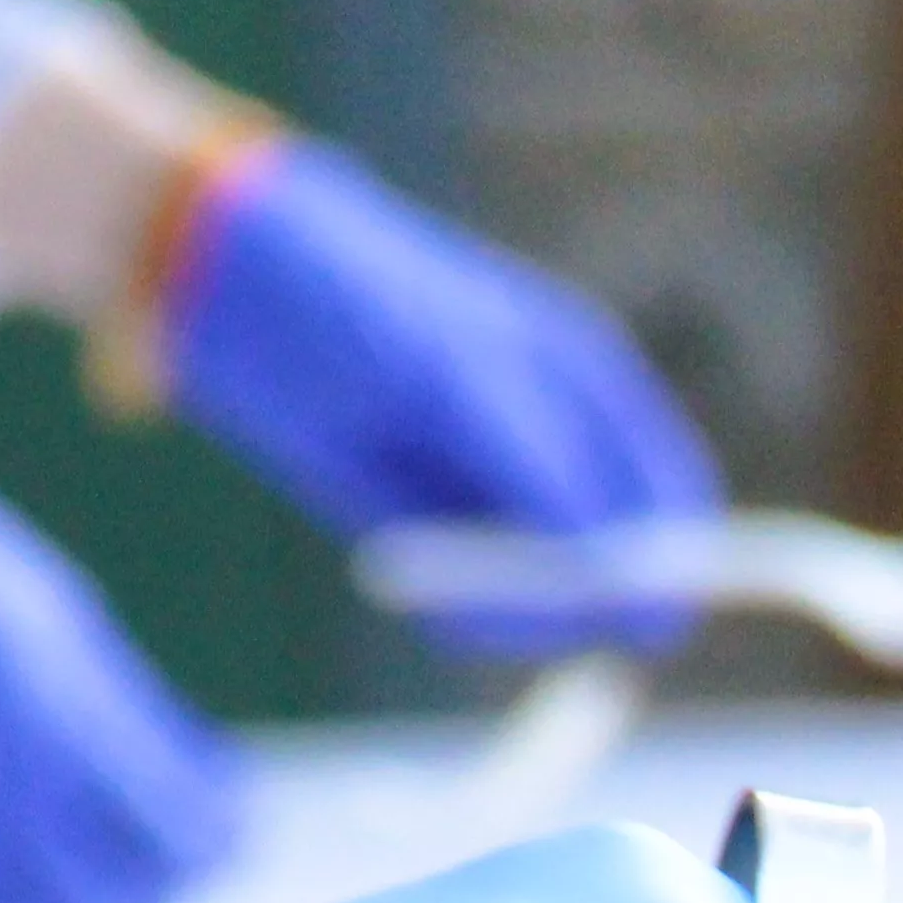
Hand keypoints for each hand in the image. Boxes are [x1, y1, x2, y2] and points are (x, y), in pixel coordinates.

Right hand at [0, 415, 235, 902]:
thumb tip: (192, 787)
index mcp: (63, 713)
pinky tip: (13, 883)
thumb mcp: (56, 614)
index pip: (179, 830)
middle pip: (118, 897)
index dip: (217, 843)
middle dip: (159, 884)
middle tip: (172, 864)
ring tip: (98, 877)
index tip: (229, 833)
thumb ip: (124, 711)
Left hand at [167, 136, 719, 657]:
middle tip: (499, 603)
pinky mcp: (427, 528)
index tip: (639, 621)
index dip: (670, 564)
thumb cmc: (356, 296)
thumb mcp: (457, 374)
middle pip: (613, 569)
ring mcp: (492, 494)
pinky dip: (450, 610)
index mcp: (590, 387)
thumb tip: (608, 565)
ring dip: (500, 612)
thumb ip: (537, 465)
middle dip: (570, 604)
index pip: (671, 496)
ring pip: (542, 602)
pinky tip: (387, 556)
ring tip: (414, 556)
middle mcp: (555, 447)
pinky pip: (471, 607)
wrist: (230, 282)